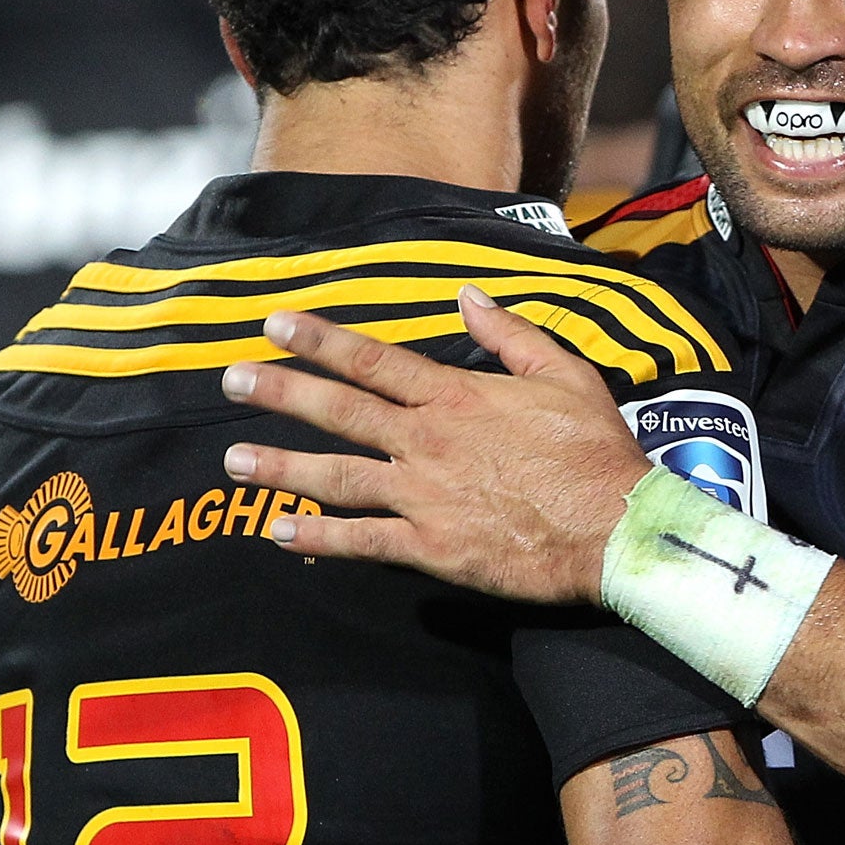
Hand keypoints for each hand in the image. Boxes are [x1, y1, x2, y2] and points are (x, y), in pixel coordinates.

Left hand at [218, 287, 648, 603]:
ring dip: (280, 466)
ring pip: (337, 476)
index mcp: (458, 396)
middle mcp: (429, 441)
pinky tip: (278, 533)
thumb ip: (512, 335)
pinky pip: (362, 542)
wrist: (614, 528)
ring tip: (232, 460)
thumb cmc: (595, 451)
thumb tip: (469, 297)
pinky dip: (318, 539)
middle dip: (281, 393)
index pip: (375, 361)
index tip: (276, 323)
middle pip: (340, 411)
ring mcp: (425, 496)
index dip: (321, 340)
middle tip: (230, 379)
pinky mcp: (432, 547)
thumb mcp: (566, 375)